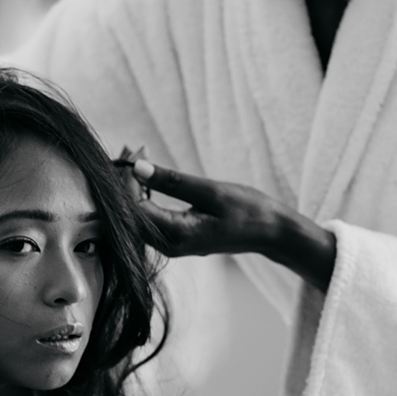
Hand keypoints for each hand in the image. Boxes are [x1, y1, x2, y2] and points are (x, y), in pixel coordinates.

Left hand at [119, 155, 285, 257]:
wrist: (271, 233)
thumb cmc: (248, 211)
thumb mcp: (210, 191)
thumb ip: (172, 182)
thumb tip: (137, 168)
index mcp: (176, 235)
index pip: (134, 207)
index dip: (128, 178)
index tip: (135, 151)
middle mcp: (168, 246)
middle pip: (130, 214)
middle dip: (126, 181)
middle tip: (130, 149)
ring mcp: (171, 245)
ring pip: (138, 216)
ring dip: (133, 187)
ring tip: (137, 157)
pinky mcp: (176, 240)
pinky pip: (149, 218)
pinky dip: (145, 195)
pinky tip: (147, 176)